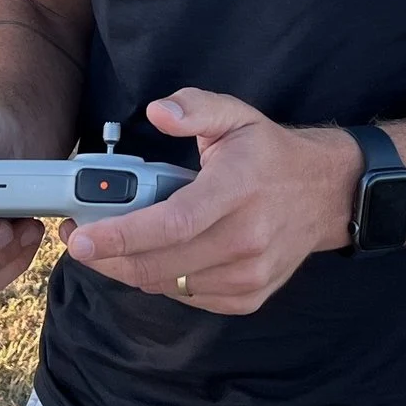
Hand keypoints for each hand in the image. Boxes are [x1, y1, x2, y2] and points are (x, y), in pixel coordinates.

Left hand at [62, 89, 360, 314]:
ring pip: (166, 285)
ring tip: (113, 242)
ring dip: (130, 268)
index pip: (172, 224)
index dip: (121, 235)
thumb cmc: (270, 154)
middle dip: (108, 256)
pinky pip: (186, 296)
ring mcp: (249, 275)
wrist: (326, 194)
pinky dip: (161, 279)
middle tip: (79, 238)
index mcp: (238, 190)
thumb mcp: (236, 115)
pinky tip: (157, 254)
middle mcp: (246, 240)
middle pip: (159, 264)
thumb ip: (194, 108)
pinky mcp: (248, 297)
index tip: (81, 238)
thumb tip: (158, 111)